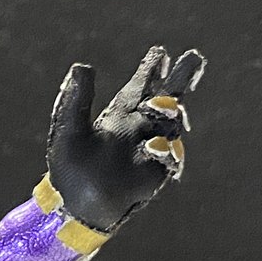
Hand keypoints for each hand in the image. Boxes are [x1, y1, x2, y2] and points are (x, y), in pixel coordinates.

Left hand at [46, 46, 205, 230]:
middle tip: (194, 58)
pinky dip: (165, 150)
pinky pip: (169, 156)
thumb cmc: (67, 170)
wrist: (74, 207)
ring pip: (171, 123)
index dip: (151, 70)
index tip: (160, 53)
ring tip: (161, 106)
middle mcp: (138, 129)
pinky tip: (154, 147)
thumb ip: (75, 100)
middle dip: (181, 78)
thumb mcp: (67, 130)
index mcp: (117, 116)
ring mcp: (150, 148)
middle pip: (166, 98)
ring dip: (170, 112)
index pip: (139, 87)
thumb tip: (80, 66)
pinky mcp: (155, 172)